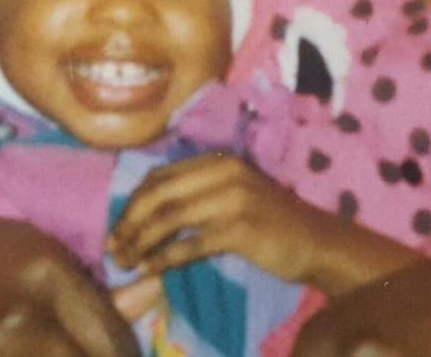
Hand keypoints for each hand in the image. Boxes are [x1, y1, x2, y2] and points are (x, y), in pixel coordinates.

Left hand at [108, 153, 417, 294]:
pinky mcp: (240, 229)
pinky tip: (150, 270)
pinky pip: (189, 244)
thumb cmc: (271, 220)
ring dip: (140, 242)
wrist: (317, 240)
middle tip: (114, 248)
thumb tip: (144, 210)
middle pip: (159, 193)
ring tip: (125, 262)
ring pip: (169, 218)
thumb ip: (197, 191)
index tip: (118, 227)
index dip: (132, 202)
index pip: (160, 175)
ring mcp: (234, 199)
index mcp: (219, 160)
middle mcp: (225, 172)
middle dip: (129, 222)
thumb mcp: (234, 192)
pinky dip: (164, 259)